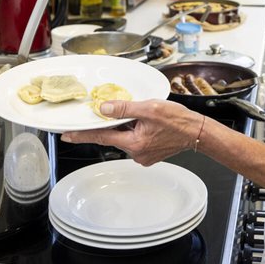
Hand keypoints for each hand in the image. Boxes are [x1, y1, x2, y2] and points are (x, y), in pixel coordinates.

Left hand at [61, 100, 203, 165]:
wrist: (198, 132)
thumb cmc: (178, 120)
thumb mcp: (149, 108)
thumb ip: (124, 108)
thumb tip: (104, 109)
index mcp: (134, 143)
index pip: (101, 137)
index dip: (83, 135)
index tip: (67, 135)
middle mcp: (136, 153)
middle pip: (113, 136)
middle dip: (112, 124)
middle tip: (117, 111)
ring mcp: (142, 156)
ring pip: (124, 137)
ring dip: (126, 126)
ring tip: (144, 116)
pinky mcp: (148, 154)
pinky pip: (134, 140)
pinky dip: (135, 131)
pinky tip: (146, 123)